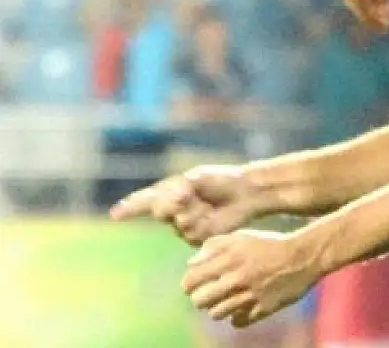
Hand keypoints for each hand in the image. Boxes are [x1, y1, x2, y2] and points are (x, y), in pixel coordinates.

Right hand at [109, 165, 262, 246]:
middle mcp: (172, 211)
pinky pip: (192, 232)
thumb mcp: (196, 179)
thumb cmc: (220, 181)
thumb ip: (178, 190)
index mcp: (168, 194)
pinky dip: (203, 221)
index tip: (115, 215)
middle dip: (174, 202)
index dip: (129, 208)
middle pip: (160, 210)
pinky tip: (213, 215)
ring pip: (179, 223)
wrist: (244, 193)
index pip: (143, 202)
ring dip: (194, 211)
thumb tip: (170, 202)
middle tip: (190, 194)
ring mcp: (183, 226)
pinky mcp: (197, 238)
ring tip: (207, 204)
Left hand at [183, 229, 320, 327]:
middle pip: (200, 301)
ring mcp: (250, 295)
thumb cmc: (270, 244)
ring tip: (229, 300)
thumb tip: (191, 263)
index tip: (196, 283)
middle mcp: (237, 278)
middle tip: (211, 293)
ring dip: (219, 308)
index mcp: (228, 259)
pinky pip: (238, 322)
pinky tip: (244, 307)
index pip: (191, 281)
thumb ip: (214, 246)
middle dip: (201, 298)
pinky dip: (238, 317)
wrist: (304, 256)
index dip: (189, 284)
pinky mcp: (263, 308)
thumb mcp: (241, 237)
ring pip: (216, 314)